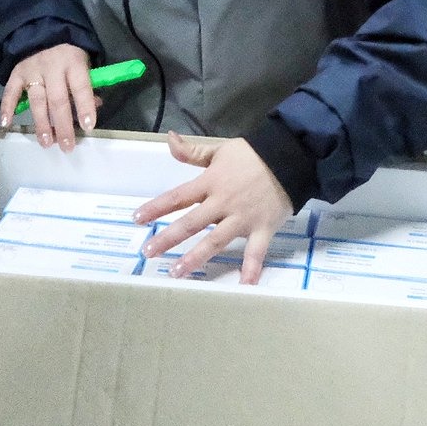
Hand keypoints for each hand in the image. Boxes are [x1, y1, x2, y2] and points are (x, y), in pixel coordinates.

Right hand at [0, 44, 94, 151]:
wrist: (42, 32)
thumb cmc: (68, 54)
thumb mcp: (83, 63)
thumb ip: (87, 85)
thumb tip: (95, 107)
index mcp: (73, 63)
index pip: (80, 87)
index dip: (84, 106)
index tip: (87, 127)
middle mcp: (52, 67)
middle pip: (57, 99)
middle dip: (62, 125)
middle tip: (66, 146)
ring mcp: (32, 71)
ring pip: (37, 100)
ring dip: (41, 123)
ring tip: (46, 142)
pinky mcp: (17, 73)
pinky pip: (11, 91)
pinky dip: (7, 107)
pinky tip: (6, 123)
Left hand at [134, 134, 293, 284]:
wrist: (289, 157)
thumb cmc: (252, 155)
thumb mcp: (220, 149)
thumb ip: (192, 151)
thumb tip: (168, 139)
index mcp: (210, 182)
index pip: (177, 197)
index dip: (156, 207)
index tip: (137, 219)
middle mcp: (222, 203)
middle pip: (191, 223)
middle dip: (168, 238)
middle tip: (148, 252)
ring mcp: (242, 219)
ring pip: (216, 241)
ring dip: (196, 258)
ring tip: (177, 272)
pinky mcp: (262, 229)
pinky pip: (256, 252)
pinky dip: (251, 269)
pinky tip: (244, 287)